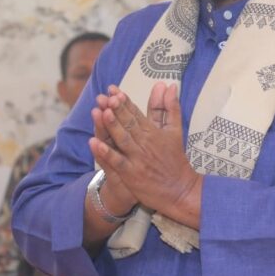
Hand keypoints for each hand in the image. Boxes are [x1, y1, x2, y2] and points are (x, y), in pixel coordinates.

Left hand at [88, 83, 200, 221]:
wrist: (180, 190)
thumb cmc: (175, 160)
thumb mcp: (175, 130)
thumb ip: (170, 107)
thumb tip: (169, 85)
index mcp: (154, 132)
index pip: (136, 113)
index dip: (124, 101)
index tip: (113, 90)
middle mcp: (145, 143)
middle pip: (128, 124)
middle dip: (116, 109)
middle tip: (105, 96)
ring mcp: (138, 159)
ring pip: (122, 139)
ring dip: (111, 126)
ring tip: (100, 112)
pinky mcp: (132, 174)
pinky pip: (117, 161)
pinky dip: (105, 153)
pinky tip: (94, 143)